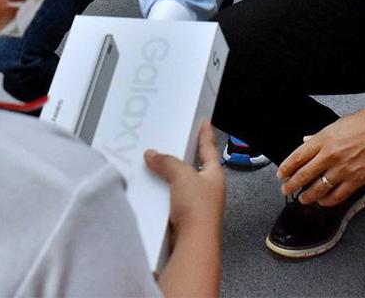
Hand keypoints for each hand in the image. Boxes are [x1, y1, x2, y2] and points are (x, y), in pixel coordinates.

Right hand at [145, 121, 224, 238]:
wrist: (193, 242)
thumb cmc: (197, 207)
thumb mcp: (182, 175)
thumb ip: (167, 162)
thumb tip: (152, 154)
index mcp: (214, 175)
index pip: (209, 149)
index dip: (206, 135)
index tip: (204, 122)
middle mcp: (208, 188)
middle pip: (193, 167)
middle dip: (180, 157)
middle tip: (169, 142)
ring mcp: (196, 203)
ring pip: (180, 184)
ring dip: (168, 176)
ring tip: (153, 164)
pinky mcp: (183, 216)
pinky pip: (171, 199)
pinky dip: (162, 193)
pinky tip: (150, 189)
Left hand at [275, 105, 364, 206]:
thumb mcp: (338, 124)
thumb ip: (320, 136)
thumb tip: (306, 142)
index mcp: (324, 138)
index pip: (297, 157)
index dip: (286, 168)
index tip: (280, 174)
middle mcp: (330, 155)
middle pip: (304, 175)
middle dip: (291, 185)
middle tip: (286, 190)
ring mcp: (343, 169)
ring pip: (318, 189)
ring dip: (307, 196)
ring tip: (302, 199)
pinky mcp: (357, 180)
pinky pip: (337, 196)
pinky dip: (328, 201)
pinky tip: (323, 201)